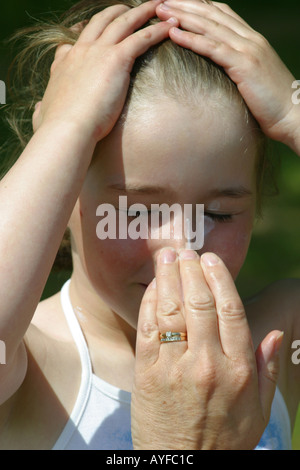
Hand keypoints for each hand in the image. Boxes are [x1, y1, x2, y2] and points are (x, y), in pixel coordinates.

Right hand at [33, 1, 176, 142]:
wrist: (67, 128)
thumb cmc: (55, 127)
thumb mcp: (43, 112)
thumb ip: (43, 108)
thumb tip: (39, 109)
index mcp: (65, 64)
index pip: (74, 41)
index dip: (84, 32)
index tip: (89, 29)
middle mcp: (81, 51)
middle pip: (101, 22)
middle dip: (116, 12)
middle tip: (127, 8)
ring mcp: (99, 52)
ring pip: (124, 22)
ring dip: (142, 11)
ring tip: (156, 5)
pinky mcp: (117, 59)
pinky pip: (142, 38)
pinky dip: (158, 30)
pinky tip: (170, 27)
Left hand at [131, 249, 282, 449]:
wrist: (184, 469)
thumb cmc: (224, 439)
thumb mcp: (258, 409)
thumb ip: (267, 368)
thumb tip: (276, 331)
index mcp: (237, 369)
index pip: (230, 311)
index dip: (220, 279)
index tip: (211, 260)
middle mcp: (207, 364)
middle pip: (199, 303)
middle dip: (192, 270)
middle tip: (187, 251)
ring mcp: (174, 368)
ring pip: (172, 311)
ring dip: (168, 278)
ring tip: (167, 256)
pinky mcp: (147, 375)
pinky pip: (148, 330)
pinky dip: (150, 304)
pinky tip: (152, 288)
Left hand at [156, 0, 299, 150]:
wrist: (292, 114)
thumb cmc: (272, 103)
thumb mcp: (254, 77)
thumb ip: (239, 66)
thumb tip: (222, 68)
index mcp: (252, 40)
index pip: (222, 14)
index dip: (199, 5)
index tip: (177, 2)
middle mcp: (250, 39)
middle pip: (212, 15)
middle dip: (185, 6)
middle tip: (161, 1)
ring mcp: (248, 50)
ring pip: (210, 27)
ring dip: (183, 17)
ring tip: (161, 12)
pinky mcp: (243, 65)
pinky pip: (212, 48)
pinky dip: (192, 39)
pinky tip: (174, 34)